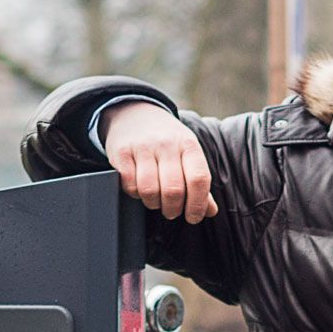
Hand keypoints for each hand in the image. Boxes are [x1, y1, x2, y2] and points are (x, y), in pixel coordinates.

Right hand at [100, 101, 216, 222]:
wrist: (134, 114)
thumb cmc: (165, 140)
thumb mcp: (186, 153)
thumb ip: (198, 182)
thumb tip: (210, 211)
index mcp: (188, 145)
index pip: (199, 179)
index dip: (197, 204)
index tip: (193, 217)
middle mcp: (167, 144)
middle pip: (174, 190)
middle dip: (173, 209)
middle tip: (171, 212)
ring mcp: (143, 147)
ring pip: (150, 190)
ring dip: (153, 204)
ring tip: (155, 201)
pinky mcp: (121, 153)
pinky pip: (129, 185)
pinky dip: (134, 194)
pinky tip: (139, 190)